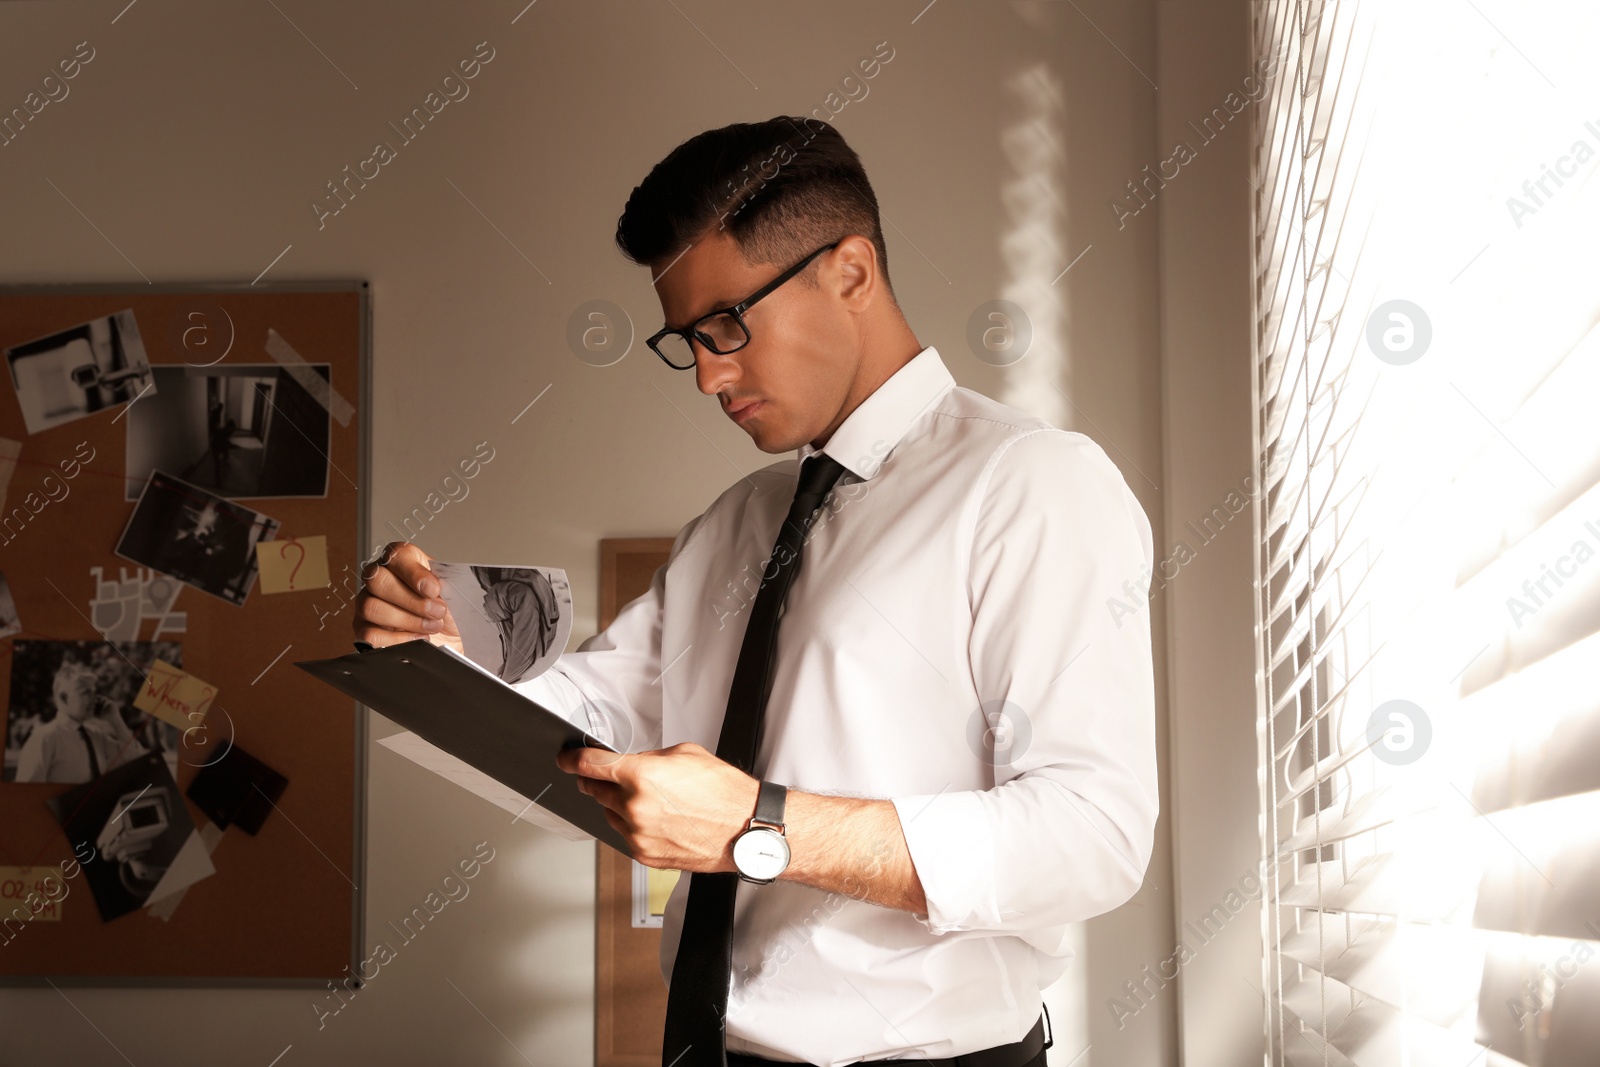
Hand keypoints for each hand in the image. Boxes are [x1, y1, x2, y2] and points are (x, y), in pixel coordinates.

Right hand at [353, 541, 460, 652]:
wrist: (454, 637)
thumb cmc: (451, 609)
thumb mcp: (454, 590)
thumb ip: (444, 581)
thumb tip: (433, 584)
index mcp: (402, 561)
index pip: (396, 555)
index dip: (414, 573)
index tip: (434, 589)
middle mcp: (380, 579)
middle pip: (377, 580)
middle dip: (412, 601)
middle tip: (437, 611)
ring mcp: (368, 603)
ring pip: (372, 607)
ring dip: (408, 620)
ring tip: (432, 626)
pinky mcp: (364, 629)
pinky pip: (371, 635)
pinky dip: (399, 639)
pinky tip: (418, 638)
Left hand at [556, 742, 758, 872]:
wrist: (745, 829)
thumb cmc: (724, 793)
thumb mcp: (685, 754)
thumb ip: (649, 758)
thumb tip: (632, 763)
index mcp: (640, 776)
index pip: (589, 766)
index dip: (571, 760)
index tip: (565, 760)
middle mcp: (634, 808)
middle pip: (594, 791)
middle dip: (599, 782)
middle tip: (616, 778)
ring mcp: (637, 835)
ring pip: (610, 814)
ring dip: (620, 805)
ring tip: (654, 802)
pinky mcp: (645, 856)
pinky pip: (626, 835)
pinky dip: (635, 826)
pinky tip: (660, 819)